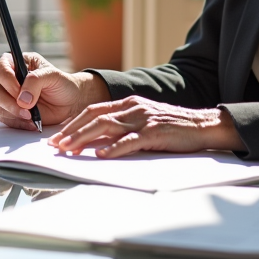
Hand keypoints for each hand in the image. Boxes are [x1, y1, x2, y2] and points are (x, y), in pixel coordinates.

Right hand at [0, 52, 108, 129]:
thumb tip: (21, 100)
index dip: (7, 81)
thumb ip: (36, 81)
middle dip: (8, 101)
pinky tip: (31, 122)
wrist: (69, 101)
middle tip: (26, 109)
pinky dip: (17, 123)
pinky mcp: (9, 112)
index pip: (0, 69)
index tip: (20, 91)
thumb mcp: (52, 76)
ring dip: (13, 114)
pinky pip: (4, 119)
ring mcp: (6, 96)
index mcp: (15, 62)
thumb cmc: (61, 83)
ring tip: (32, 117)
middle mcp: (7, 79)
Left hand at [48, 96, 245, 157]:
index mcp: (128, 104)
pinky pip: (130, 140)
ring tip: (70, 150)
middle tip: (56, 145)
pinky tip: (102, 155)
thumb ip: (123, 127)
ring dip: (84, 139)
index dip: (73, 123)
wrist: (202, 125)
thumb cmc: (172, 127)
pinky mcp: (155, 132)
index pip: (93, 110)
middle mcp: (132, 108)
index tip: (58, 136)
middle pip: (95, 117)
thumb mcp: (144, 121)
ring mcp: (143, 119)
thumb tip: (97, 142)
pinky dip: (114, 148)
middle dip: (72, 132)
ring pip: (107, 127)